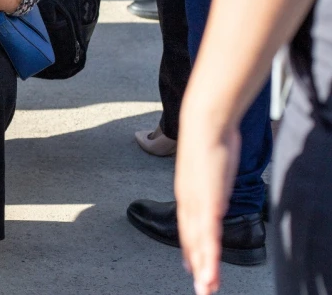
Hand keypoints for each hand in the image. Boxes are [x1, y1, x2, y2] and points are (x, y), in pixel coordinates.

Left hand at [175, 124, 240, 294]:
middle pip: (191, 239)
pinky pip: (208, 234)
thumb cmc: (209, 138)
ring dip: (203, 267)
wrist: (205, 123)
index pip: (187, 226)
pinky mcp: (208, 202)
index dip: (189, 247)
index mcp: (187, 192)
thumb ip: (210, 174)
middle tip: (200, 286)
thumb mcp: (208, 161)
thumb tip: (215, 176)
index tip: (190, 264)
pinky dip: (208, 254)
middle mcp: (188, 200)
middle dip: (196, 264)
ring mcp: (198, 203)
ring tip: (207, 287)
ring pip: (199, 243)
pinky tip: (209, 267)